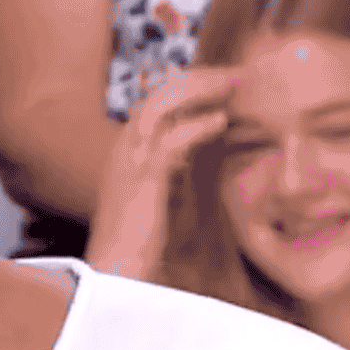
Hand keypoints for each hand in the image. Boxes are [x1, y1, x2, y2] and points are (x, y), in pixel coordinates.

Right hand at [87, 66, 234, 281]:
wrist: (114, 275)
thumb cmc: (138, 245)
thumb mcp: (159, 199)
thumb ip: (174, 173)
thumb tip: (199, 156)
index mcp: (127, 152)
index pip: (157, 103)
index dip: (190, 88)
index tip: (224, 85)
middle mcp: (125, 149)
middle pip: (158, 95)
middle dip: (199, 80)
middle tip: (236, 75)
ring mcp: (130, 162)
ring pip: (160, 107)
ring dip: (198, 91)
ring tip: (231, 86)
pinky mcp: (142, 181)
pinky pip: (170, 142)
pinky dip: (196, 127)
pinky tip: (220, 122)